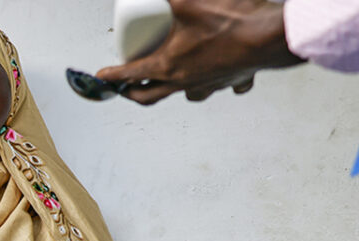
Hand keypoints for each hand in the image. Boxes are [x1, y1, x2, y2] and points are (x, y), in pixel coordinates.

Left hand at [94, 0, 301, 105]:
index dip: (112, 75)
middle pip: (150, 96)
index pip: (130, 74)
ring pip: (183, 96)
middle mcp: (185, 81)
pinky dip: (213, 84)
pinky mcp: (233, 79)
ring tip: (165, 82)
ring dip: (170, 91)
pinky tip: (213, 78)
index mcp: (169, 65)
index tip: (102, 76)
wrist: (274, 35)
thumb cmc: (235, 22)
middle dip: (133, 92)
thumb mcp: (188, 1)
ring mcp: (209, 83)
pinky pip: (220, 87)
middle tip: (125, 87)